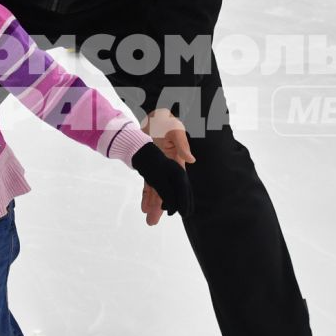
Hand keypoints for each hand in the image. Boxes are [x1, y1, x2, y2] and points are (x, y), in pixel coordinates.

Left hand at [138, 109, 193, 225]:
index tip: (174, 212)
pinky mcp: (149, 166)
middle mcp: (170, 167)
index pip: (178, 183)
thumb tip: (191, 160)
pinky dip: (146, 195)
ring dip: (153, 205)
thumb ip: (182, 144)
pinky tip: (144, 207)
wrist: (153, 113)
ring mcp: (159, 168)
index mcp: (178, 160)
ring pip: (156, 190)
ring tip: (149, 221)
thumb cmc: (166, 118)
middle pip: (166, 191)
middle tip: (154, 222)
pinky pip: (148, 183)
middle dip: (161, 207)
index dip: (177, 198)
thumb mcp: (174, 128)